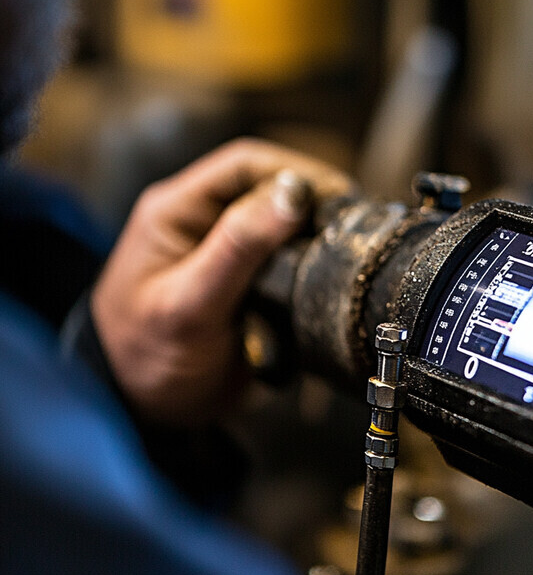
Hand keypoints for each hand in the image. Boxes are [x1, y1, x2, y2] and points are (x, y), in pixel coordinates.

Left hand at [91, 139, 353, 424]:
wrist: (144, 410)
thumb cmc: (145, 358)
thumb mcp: (190, 303)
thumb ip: (238, 248)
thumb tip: (292, 193)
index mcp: (176, 212)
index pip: (243, 164)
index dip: (294, 172)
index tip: (334, 195)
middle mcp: (203, 223)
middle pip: (269, 188)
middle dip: (312, 201)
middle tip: (348, 223)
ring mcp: (226, 253)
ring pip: (281, 223)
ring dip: (314, 232)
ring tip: (344, 246)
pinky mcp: (247, 283)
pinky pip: (285, 258)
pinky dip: (309, 262)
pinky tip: (326, 273)